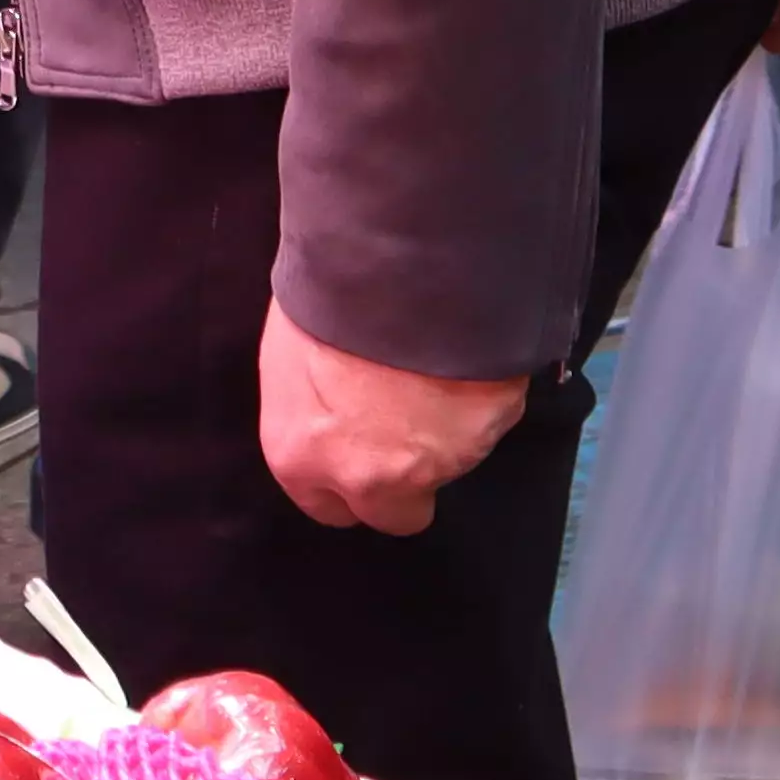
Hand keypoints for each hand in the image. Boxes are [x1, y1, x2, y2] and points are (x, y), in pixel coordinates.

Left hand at [256, 303, 528, 534]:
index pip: (326, 506)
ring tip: (432, 366)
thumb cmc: (327, 297)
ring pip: (446, 465)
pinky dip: (479, 399)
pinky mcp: (488, 431)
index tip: (358, 452)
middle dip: (403, 481)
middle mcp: (367, 477)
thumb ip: (310, 403)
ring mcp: (434, 462)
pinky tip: (461, 354)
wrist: (396, 266)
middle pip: (396, 514)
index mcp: (301, 456)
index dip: (344, 480)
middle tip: (405, 426)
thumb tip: (328, 405)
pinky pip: (486, 423)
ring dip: (443, 431)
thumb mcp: (291, 352)